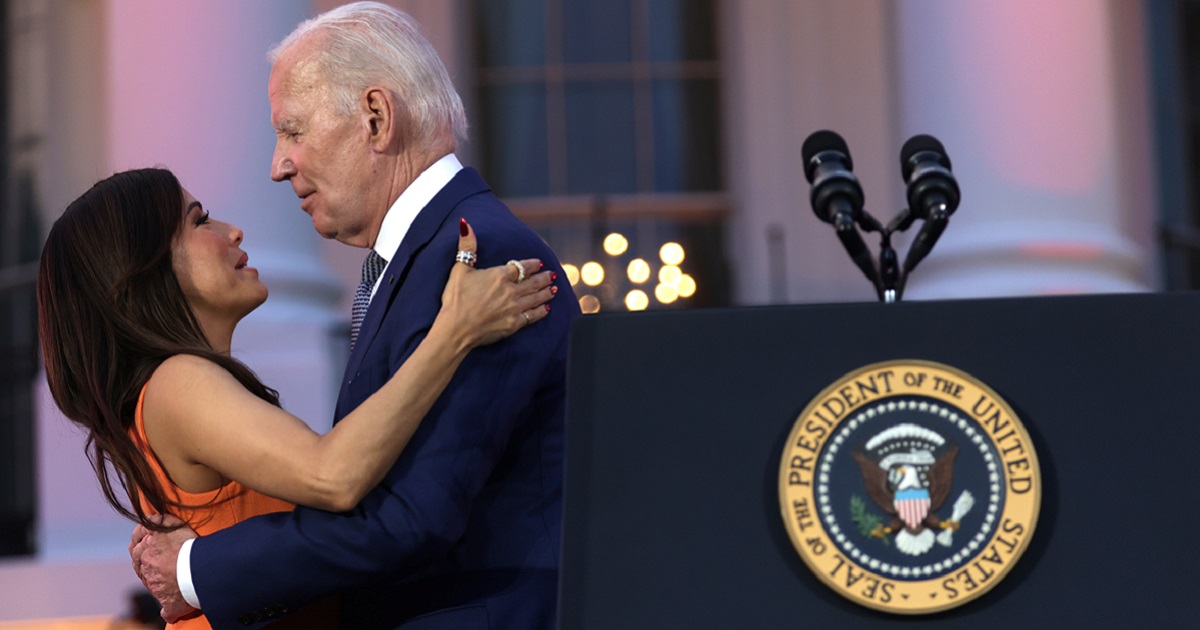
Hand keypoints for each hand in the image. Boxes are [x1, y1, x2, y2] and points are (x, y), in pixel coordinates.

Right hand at [130, 515, 198, 621]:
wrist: (195, 573)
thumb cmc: (187, 590)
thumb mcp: (175, 607)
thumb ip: (168, 611)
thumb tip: (167, 616)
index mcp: (148, 577)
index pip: (142, 569)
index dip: (147, 566)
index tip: (154, 565)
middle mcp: (145, 560)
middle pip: (138, 553)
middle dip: (142, 552)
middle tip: (151, 550)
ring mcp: (153, 544)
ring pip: (140, 538)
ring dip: (142, 537)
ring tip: (148, 536)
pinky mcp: (162, 530)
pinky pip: (149, 523)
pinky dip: (148, 522)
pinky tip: (152, 521)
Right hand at [441, 219, 556, 347]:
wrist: (456, 329)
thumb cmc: (455, 299)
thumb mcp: (459, 269)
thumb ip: (467, 246)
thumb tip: (465, 223)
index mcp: (499, 275)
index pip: (520, 267)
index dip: (531, 264)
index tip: (538, 263)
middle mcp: (511, 291)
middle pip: (532, 282)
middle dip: (544, 278)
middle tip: (552, 275)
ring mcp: (514, 308)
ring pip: (536, 298)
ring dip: (546, 293)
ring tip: (554, 289)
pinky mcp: (514, 324)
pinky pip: (532, 316)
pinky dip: (541, 312)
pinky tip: (546, 309)